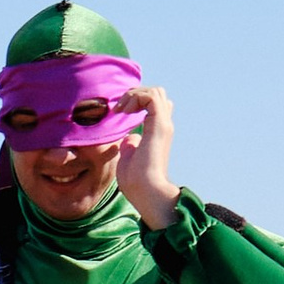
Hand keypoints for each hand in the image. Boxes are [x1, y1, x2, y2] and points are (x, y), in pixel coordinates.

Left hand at [115, 84, 179, 228]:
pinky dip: (136, 98)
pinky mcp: (159, 125)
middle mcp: (163, 125)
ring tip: (122, 110)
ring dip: (135, 95)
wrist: (146, 191)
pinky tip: (125, 112)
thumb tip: (129, 138)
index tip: (120, 113)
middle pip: (157, 93)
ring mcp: (163, 124)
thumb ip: (131, 145)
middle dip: (136, 94)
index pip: (155, 105)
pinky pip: (151, 96)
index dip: (137, 101)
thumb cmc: (136, 181)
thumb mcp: (129, 158)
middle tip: (120, 109)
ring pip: (155, 91)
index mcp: (157, 132)